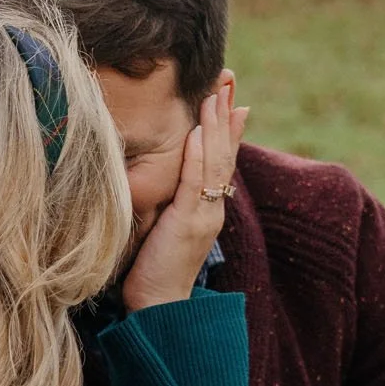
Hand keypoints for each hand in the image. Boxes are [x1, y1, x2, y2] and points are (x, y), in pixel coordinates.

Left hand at [121, 81, 248, 312]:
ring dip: (216, 126)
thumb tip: (165, 180)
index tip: (229, 93)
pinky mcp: (189, 223)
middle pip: (224, 152)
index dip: (226, 124)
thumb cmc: (155, 268)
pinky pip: (196, 185)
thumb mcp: (167, 224)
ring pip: (216, 162)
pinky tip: (199, 134)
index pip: (221, 156)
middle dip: (225, 113)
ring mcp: (204, 214)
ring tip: (216, 94)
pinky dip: (199, 158)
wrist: (158, 307)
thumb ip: (172, 200)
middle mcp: (213, 206)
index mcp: (208, 205)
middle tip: (228, 78)